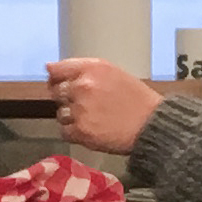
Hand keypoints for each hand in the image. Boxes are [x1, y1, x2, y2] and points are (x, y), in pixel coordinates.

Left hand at [45, 57, 164, 153]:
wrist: (152, 124)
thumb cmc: (137, 100)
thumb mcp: (113, 73)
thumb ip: (83, 70)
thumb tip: (49, 68)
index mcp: (92, 68)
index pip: (57, 69)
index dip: (55, 78)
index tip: (58, 84)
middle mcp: (83, 86)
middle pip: (56, 92)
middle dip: (67, 99)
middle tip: (86, 105)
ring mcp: (80, 109)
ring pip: (60, 113)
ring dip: (72, 117)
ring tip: (93, 119)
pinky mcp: (80, 130)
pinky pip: (64, 131)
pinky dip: (74, 133)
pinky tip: (92, 130)